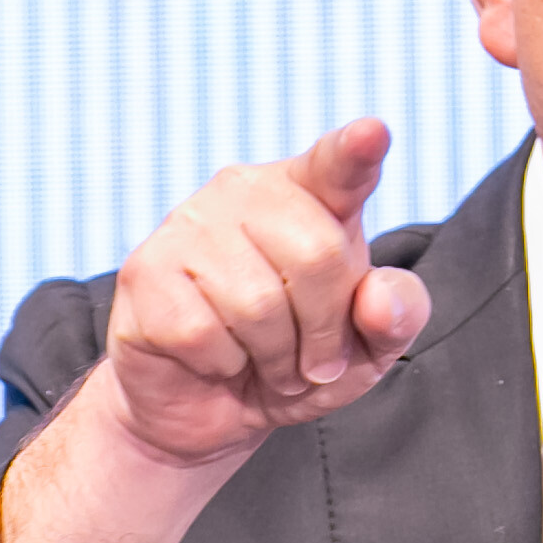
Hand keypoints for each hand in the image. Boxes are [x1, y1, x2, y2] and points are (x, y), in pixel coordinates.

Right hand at [95, 119, 431, 466]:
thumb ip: (398, 315)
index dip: (355, 152)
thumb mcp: (368, 347)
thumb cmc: (299, 359)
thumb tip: (375, 298)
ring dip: (275, 358)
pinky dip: (222, 365)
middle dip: (324, 331)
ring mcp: (187, 224)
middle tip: (312, 360)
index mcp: (310, 191)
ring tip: (266, 362)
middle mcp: (244, 190)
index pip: (337, 165)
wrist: (211, 408)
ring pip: (257, 304)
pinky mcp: (144, 272)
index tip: (371, 135)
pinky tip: (216, 358)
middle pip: (317, 256)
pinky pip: (202, 333)